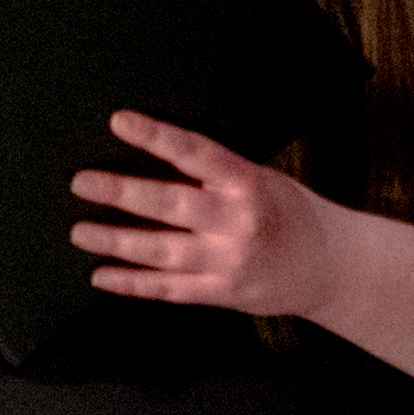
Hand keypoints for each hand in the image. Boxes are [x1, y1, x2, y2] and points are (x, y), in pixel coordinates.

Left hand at [71, 111, 339, 313]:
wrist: (332, 267)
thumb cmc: (292, 215)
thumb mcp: (264, 180)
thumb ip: (217, 174)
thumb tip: (160, 153)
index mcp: (248, 184)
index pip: (196, 152)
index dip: (156, 136)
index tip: (120, 122)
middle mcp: (237, 222)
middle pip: (170, 204)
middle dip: (121, 192)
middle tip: (82, 183)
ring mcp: (229, 261)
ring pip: (162, 251)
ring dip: (116, 241)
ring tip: (81, 231)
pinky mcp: (222, 292)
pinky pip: (169, 289)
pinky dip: (133, 283)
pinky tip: (103, 275)